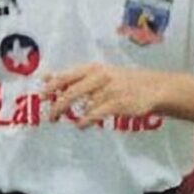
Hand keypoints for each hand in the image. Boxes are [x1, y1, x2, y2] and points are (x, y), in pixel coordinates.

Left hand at [43, 63, 162, 128]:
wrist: (152, 87)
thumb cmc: (122, 81)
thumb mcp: (100, 73)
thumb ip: (74, 76)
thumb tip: (46, 77)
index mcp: (94, 68)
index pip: (66, 76)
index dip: (51, 86)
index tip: (40, 96)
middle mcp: (100, 76)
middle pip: (71, 92)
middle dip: (57, 106)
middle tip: (50, 117)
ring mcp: (109, 90)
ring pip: (83, 105)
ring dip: (73, 115)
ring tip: (69, 120)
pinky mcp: (117, 103)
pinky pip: (95, 114)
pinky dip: (85, 121)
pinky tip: (81, 125)